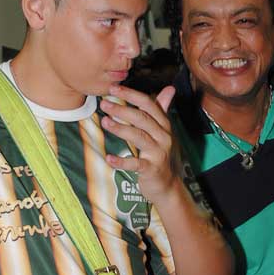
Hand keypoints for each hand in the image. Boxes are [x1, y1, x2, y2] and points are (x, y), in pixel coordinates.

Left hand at [100, 84, 175, 202]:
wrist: (168, 186)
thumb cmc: (161, 156)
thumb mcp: (163, 132)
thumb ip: (163, 110)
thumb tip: (169, 88)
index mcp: (164, 125)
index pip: (149, 104)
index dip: (131, 95)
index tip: (113, 89)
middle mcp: (164, 137)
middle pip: (142, 118)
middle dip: (122, 109)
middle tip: (104, 104)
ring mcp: (158, 154)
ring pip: (139, 137)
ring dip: (120, 128)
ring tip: (104, 122)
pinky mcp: (152, 170)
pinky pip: (135, 164)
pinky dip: (122, 162)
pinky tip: (109, 158)